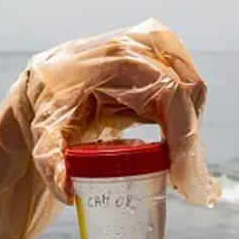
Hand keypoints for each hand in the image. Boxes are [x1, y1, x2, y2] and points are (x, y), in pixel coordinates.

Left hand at [24, 18, 220, 206]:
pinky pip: (186, 92)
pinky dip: (186, 124)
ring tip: (178, 173)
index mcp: (117, 57)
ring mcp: (155, 49)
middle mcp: (142, 46)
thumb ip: (51, 161)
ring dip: (190, 133)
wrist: (48, 79)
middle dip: (190, 140)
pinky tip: (175, 154)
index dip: (183, 134)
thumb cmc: (50, 102)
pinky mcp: (161, 61)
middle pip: (190, 92)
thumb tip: (68, 192)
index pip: (169, 92)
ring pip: (193, 93)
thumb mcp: (44, 130)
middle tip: (183, 182)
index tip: (180, 173)